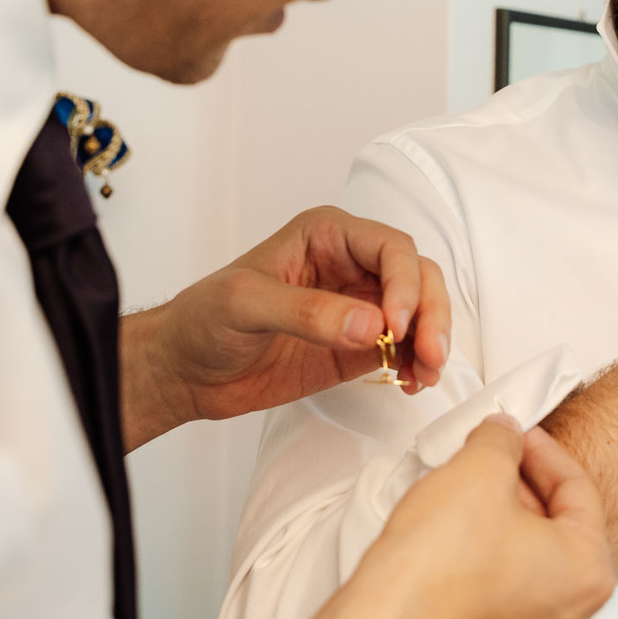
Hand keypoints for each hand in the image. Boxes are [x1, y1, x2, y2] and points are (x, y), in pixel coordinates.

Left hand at [120, 207, 450, 448]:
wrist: (185, 369)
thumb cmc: (203, 319)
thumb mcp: (245, 304)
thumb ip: (307, 312)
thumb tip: (370, 324)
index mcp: (326, 235)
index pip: (390, 247)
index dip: (404, 283)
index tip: (396, 324)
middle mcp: (350, 265)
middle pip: (417, 276)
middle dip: (430, 314)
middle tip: (430, 354)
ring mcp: (359, 306)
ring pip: (419, 312)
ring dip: (432, 341)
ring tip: (425, 375)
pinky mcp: (359, 346)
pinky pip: (404, 348)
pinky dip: (417, 364)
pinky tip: (412, 383)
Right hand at [285, 416, 614, 618]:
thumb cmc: (435, 572)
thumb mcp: (478, 471)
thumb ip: (500, 441)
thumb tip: (502, 436)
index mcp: (587, 573)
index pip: (578, 490)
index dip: (543, 450)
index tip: (519, 435)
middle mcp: (569, 617)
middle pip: (556, 528)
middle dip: (521, 485)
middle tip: (491, 457)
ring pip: (527, 561)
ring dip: (500, 521)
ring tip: (464, 493)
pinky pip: (499, 591)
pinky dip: (482, 559)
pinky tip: (450, 536)